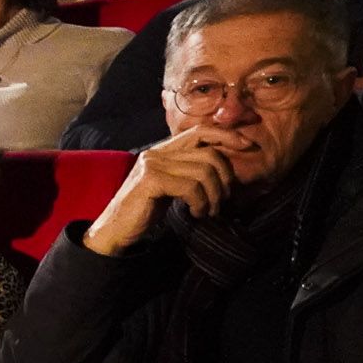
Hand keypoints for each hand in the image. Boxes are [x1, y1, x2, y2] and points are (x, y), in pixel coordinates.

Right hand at [82, 125, 251, 254]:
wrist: (115, 231)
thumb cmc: (145, 211)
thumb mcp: (171, 186)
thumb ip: (190, 171)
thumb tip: (227, 167)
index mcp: (162, 150)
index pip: (200, 131)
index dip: (226, 135)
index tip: (247, 146)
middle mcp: (156, 152)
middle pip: (209, 154)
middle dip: (225, 179)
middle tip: (223, 201)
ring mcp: (152, 164)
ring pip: (204, 171)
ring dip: (213, 196)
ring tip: (208, 211)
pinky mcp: (151, 180)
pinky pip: (191, 187)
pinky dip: (200, 202)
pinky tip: (195, 214)